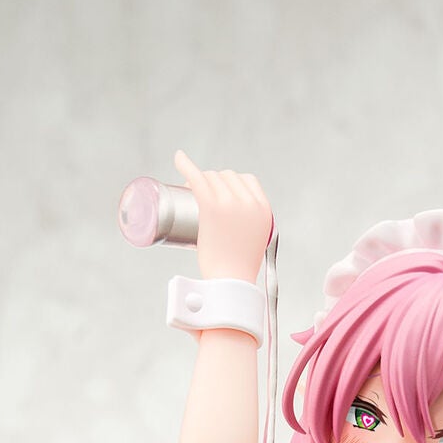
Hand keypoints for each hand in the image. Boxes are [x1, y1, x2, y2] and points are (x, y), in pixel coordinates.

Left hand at [173, 149, 272, 281]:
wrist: (231, 284)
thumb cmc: (237, 271)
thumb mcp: (253, 244)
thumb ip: (249, 229)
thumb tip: (235, 228)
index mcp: (264, 209)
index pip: (247, 180)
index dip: (230, 183)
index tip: (220, 192)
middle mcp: (250, 202)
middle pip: (227, 176)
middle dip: (213, 182)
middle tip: (198, 196)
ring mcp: (231, 203)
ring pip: (211, 177)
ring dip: (200, 180)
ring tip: (190, 193)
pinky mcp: (213, 207)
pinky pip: (198, 178)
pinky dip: (185, 165)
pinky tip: (178, 158)